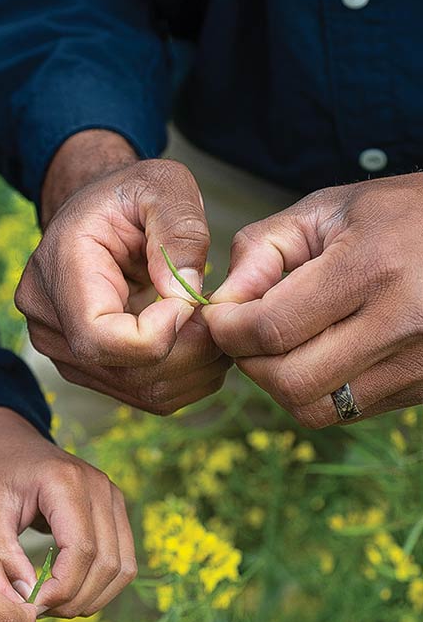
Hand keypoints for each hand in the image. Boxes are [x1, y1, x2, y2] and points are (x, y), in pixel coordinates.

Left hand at [0, 407, 136, 617]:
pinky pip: (122, 558)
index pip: (82, 551)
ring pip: (122, 567)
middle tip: (38, 611)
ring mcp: (112, 495)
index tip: (30, 607)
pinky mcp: (114, 508)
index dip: (61, 589)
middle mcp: (99, 486)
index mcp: (66, 481)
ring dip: (92, 596)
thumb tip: (27, 600)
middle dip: (75, 599)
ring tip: (53, 605)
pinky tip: (69, 591)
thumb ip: (3, 556)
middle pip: (107, 563)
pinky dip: (102, 584)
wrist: (3, 438)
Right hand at [15, 130, 229, 414]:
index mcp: (58, 272)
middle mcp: (49, 324)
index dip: (160, 334)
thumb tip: (185, 290)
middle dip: (190, 351)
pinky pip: (147, 395)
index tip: (193, 299)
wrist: (97, 218)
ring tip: (211, 323)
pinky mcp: (91, 371)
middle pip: (126, 371)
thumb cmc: (126, 196)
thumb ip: (179, 230)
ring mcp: (65, 354)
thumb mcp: (161, 185)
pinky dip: (186, 377)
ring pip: (143, 391)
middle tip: (218, 314)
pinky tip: (197, 341)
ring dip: (194, 367)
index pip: (100, 338)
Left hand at [203, 174, 422, 425]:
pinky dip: (312, 391)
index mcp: (372, 267)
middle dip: (249, 360)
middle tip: (245, 333)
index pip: (271, 328)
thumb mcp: (326, 210)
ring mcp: (415, 364)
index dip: (227, 329)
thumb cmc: (394, 216)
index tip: (219, 316)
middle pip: (289, 380)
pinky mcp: (420, 387)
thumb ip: (262, 249)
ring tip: (280, 345)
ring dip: (278, 382)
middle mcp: (400, 323)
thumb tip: (220, 302)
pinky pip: (342, 411)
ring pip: (312, 408)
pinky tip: (317, 355)